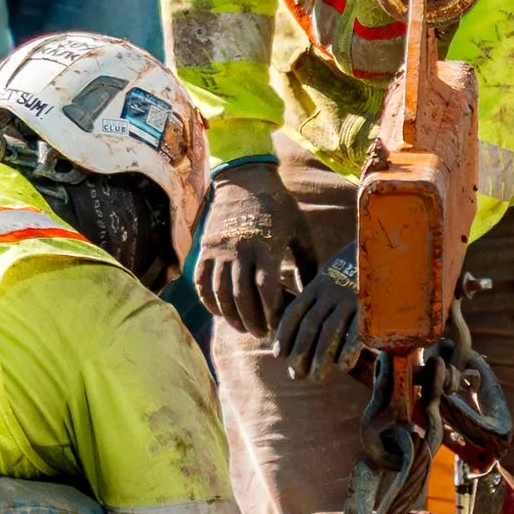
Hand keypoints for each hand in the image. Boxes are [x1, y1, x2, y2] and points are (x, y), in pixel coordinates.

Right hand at [193, 162, 309, 335]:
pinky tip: (219, 312)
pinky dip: (208, 301)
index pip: (265, 288)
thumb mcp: (299, 229)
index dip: (272, 311)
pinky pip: (201, 281)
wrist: (244, 178)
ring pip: (220, 293)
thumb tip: (311, 291)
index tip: (279, 324)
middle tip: (260, 334)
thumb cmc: (278, 206)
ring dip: (230, 316)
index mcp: (266, 245)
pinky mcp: (205, 248)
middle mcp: (239, 249)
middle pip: (241, 296)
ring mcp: (219, 249)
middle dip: (251, 321)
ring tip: (242, 328)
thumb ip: (308, 261)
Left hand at [274, 250, 360, 384]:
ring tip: (315, 377)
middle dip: (300, 352)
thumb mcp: (334, 271)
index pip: (294, 312)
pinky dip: (348, 350)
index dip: (284, 335)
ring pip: (330, 332)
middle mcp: (331, 290)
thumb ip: (322, 292)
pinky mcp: (372, 304)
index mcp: (319, 283)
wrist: (389, 242)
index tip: (278, 355)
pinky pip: (357, 330)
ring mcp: (351, 297)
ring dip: (320, 358)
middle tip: (296, 374)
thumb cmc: (361, 263)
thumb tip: (307, 318)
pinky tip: (343, 367)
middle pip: (309, 326)